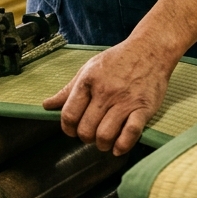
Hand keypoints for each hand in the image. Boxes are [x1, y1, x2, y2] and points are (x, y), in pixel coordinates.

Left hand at [42, 38, 173, 155]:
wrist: (150, 50)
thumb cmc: (118, 60)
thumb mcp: (89, 68)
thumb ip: (68, 90)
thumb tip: (46, 105)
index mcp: (89, 81)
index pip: (69, 114)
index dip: (67, 128)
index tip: (72, 130)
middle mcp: (105, 92)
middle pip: (86, 129)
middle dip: (85, 138)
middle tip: (90, 135)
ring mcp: (125, 101)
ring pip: (105, 135)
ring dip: (101, 144)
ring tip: (103, 141)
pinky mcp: (143, 108)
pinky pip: (130, 133)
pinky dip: (122, 146)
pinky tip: (118, 147)